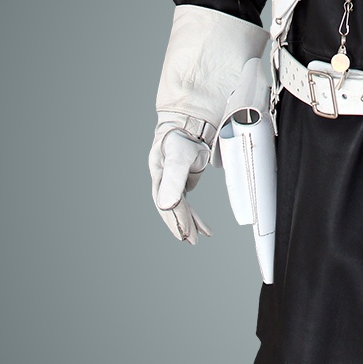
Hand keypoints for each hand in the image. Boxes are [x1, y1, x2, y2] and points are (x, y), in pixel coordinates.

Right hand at [148, 114, 213, 243]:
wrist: (188, 123)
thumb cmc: (181, 137)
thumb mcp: (179, 158)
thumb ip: (174, 179)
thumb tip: (166, 205)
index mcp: (159, 177)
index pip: (167, 203)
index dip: (175, 219)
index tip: (184, 234)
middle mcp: (164, 181)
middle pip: (172, 208)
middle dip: (181, 225)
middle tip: (191, 240)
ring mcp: (173, 182)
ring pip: (180, 208)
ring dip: (188, 223)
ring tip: (197, 238)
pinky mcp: (182, 181)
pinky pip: (186, 203)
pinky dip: (194, 216)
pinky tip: (203, 227)